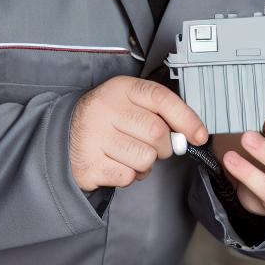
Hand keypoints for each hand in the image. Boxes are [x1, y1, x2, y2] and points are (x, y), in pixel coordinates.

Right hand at [70, 76, 206, 191]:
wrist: (64, 135)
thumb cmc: (109, 120)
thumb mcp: (131, 103)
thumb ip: (162, 114)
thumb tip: (192, 136)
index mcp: (121, 89)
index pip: (161, 99)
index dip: (186, 118)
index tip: (199, 135)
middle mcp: (104, 108)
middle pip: (157, 133)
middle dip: (163, 147)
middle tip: (148, 145)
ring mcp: (92, 137)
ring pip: (145, 159)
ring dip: (145, 163)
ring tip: (128, 154)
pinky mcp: (87, 164)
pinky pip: (128, 176)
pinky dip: (128, 175)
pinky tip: (115, 164)